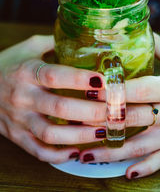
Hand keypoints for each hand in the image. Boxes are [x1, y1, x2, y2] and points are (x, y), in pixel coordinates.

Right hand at [0, 35, 105, 163]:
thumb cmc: (10, 64)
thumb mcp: (30, 47)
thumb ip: (55, 43)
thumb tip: (86, 38)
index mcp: (26, 72)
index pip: (54, 76)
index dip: (79, 79)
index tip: (104, 80)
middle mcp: (22, 96)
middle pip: (59, 108)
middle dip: (91, 111)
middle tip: (115, 111)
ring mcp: (18, 119)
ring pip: (51, 134)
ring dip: (80, 136)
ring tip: (104, 132)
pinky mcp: (16, 135)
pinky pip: (38, 150)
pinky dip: (58, 155)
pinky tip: (77, 151)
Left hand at [81, 33, 159, 178]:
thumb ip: (158, 46)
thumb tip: (132, 30)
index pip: (139, 90)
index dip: (114, 91)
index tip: (89, 90)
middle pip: (134, 119)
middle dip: (103, 121)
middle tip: (74, 122)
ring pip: (141, 146)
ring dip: (112, 152)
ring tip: (84, 155)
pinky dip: (143, 168)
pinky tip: (124, 173)